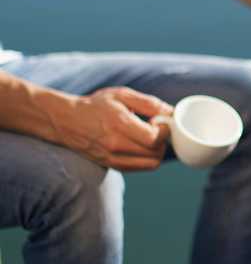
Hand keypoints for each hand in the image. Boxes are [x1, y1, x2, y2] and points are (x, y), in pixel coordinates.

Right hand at [57, 87, 171, 171]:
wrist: (66, 121)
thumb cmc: (96, 105)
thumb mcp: (122, 95)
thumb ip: (149, 103)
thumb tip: (171, 112)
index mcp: (119, 124)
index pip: (154, 138)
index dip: (165, 130)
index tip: (161, 122)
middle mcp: (115, 144)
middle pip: (155, 153)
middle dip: (164, 141)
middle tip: (158, 130)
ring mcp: (112, 157)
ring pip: (150, 164)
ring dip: (157, 152)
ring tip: (151, 139)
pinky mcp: (110, 165)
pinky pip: (139, 168)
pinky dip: (147, 159)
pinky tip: (141, 146)